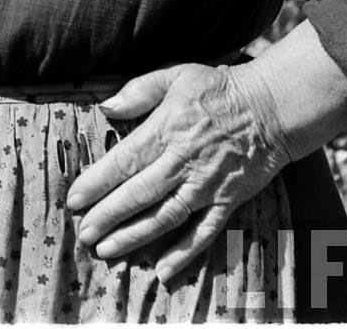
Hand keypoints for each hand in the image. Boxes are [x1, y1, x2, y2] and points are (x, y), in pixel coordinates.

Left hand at [65, 63, 289, 284]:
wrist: (272, 108)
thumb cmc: (218, 88)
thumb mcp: (175, 75)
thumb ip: (139, 91)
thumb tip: (105, 107)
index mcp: (167, 129)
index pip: (125, 161)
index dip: (98, 182)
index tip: (74, 199)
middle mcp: (183, 162)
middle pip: (139, 195)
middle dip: (108, 216)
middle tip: (84, 234)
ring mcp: (206, 186)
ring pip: (165, 218)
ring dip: (135, 237)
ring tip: (108, 251)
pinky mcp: (228, 202)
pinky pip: (204, 233)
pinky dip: (184, 253)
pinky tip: (163, 270)